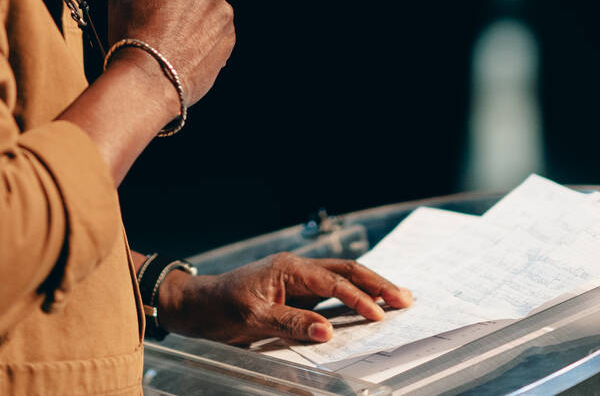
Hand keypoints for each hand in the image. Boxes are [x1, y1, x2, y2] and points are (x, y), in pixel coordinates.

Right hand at [108, 0, 234, 107]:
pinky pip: (218, 30)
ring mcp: (223, 15)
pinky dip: (205, 36)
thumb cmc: (134, 37)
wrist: (149, 81)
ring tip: (172, 35)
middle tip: (165, 11)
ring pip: (211, 7)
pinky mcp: (229, 39)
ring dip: (197, 16)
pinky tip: (183, 48)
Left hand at [158, 253, 413, 344]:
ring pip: (341, 279)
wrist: (194, 306)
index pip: (334, 282)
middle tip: (405, 299)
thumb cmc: (219, 308)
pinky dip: (351, 298)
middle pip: (346, 271)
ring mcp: (296, 280)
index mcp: (289, 268)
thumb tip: (327, 330)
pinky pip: (329, 293)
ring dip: (368, 288)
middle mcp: (296, 269)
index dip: (359, 298)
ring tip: (396, 299)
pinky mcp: (293, 293)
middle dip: (377, 284)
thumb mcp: (252, 318)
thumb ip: (291, 323)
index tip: (381, 315)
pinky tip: (365, 306)